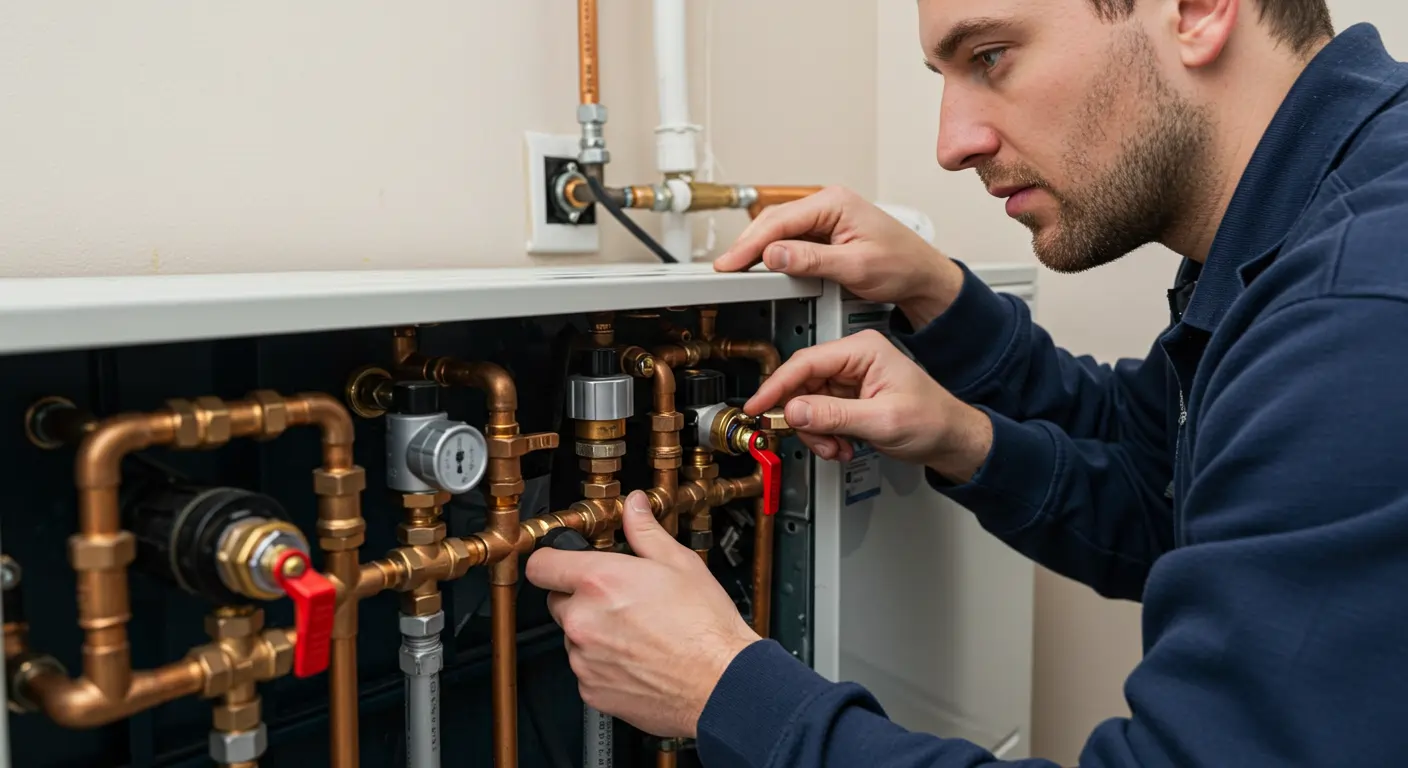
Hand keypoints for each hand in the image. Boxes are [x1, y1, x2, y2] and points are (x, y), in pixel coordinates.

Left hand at [524, 491, 759, 737]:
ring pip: (574, 637)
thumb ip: (645, 531)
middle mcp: (584, 621)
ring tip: (635, 632)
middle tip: (618, 600)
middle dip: (581, 598)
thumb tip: (635, 507)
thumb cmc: (704, 627)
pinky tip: (636, 657)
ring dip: (594, 632)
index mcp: (600, 582)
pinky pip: (586, 669)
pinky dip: (603, 664)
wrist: (720, 682)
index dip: (551, 560)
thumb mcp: (680, 563)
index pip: (541, 565)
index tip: (560, 562)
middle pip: (558, 601)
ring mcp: (585, 659)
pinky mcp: (592, 690)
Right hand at [713, 186, 964, 327]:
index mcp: (835, 202)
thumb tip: (773, 254)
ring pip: (779, 229)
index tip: (731, 262)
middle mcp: (828, 204)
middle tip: (725, 268)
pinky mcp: (826, 232)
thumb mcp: (855, 266)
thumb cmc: (901, 265)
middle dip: (748, 244)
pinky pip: (791, 239)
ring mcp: (826, 217)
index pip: (780, 220)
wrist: (922, 276)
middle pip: (774, 221)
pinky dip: (774, 252)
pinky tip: (762, 265)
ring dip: (758, 248)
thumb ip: (811, 259)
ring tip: (737, 268)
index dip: (751, 243)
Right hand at [744, 329, 992, 483]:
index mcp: (863, 350)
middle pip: (802, 384)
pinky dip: (825, 435)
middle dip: (804, 419)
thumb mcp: (881, 421)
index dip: (777, 386)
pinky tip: (842, 446)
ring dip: (816, 432)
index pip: (806, 362)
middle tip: (813, 440)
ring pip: (808, 404)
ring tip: (837, 448)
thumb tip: (794, 410)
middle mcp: (854, 359)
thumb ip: (834, 415)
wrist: (952, 439)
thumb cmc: (933, 420)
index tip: (758, 406)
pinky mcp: (849, 398)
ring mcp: (850, 379)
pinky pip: (820, 415)